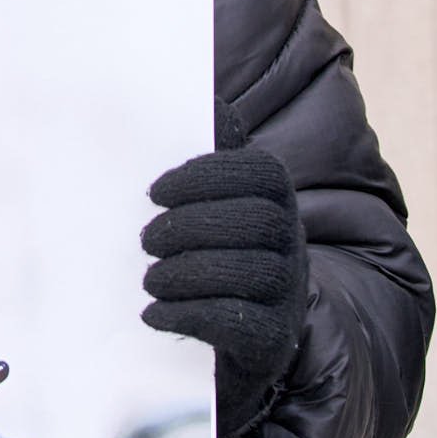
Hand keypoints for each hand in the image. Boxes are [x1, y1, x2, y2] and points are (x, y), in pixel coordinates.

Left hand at [141, 101, 306, 437]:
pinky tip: (154, 313)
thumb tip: (205, 98)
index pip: (259, 172)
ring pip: (247, 272)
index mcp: (275, 200)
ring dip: (185, 273)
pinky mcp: (271, 338)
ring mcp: (287, 292)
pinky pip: (237, 322)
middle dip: (190, 227)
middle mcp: (291, 242)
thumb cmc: (214, 254)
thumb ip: (209, 157)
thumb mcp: (212, 203)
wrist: (240, 339)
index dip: (206, 176)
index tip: (155, 191)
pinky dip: (188, 315)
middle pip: (255, 222)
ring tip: (150, 278)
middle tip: (145, 240)